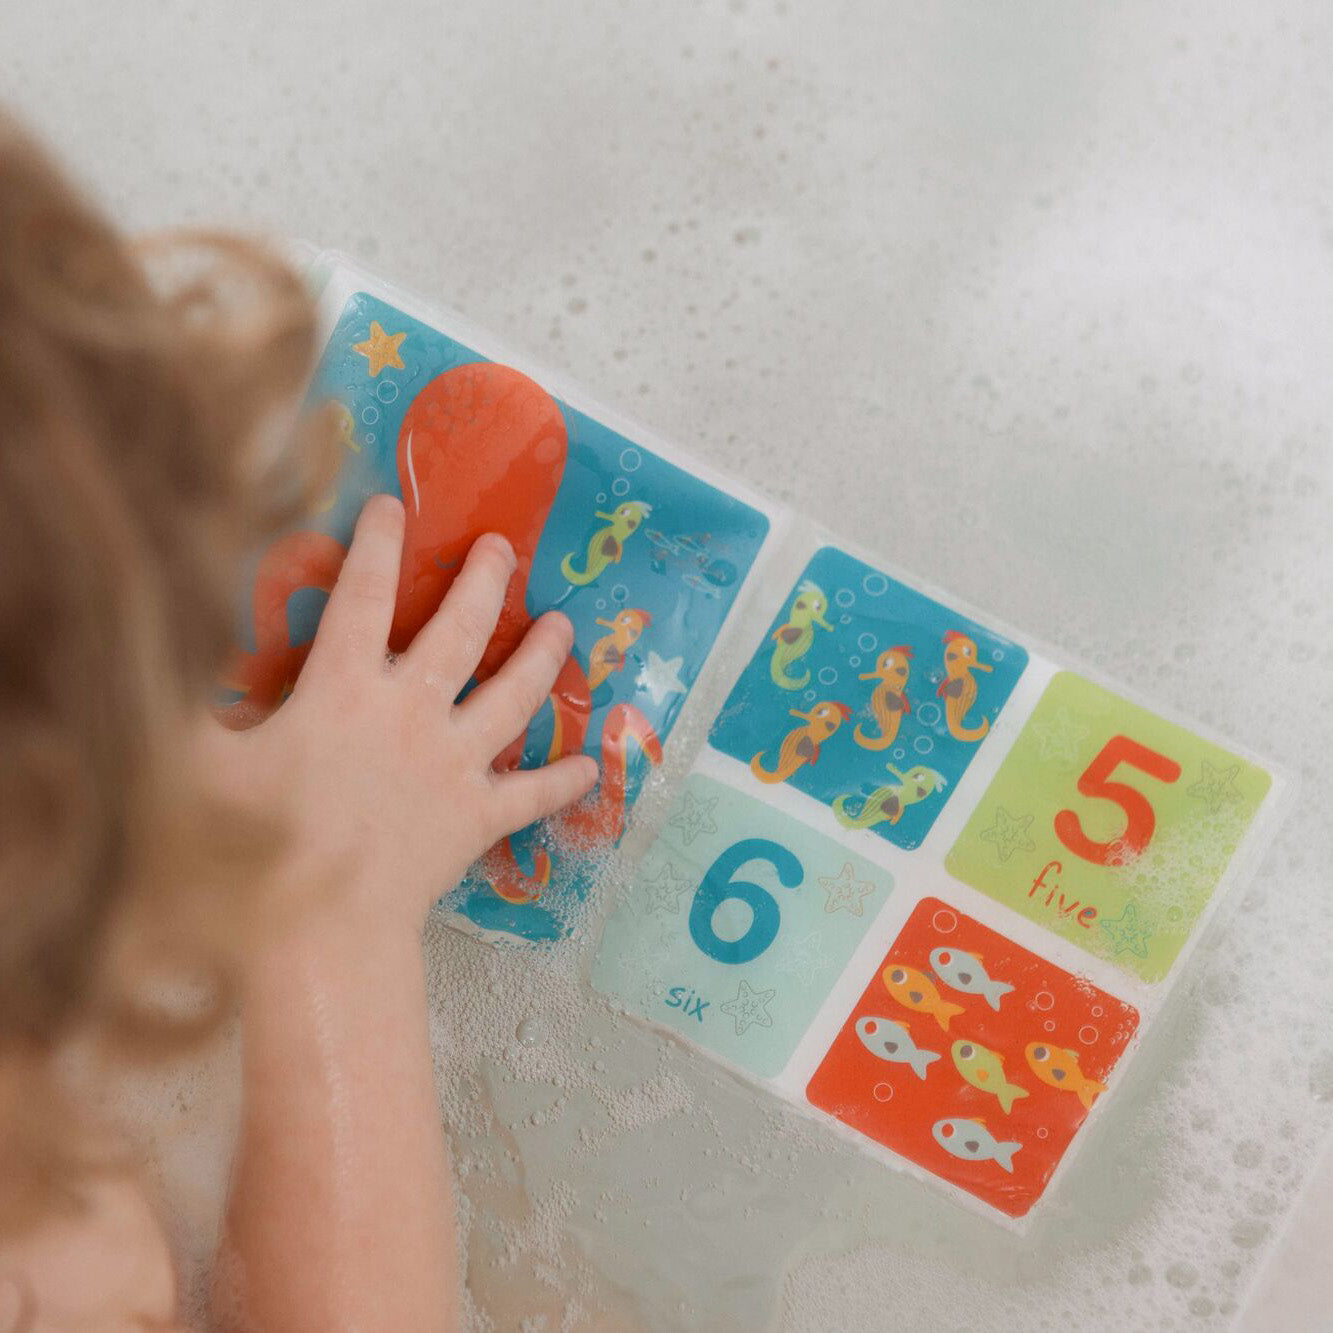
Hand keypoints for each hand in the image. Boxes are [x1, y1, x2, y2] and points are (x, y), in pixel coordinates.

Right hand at [209, 494, 597, 937]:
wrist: (316, 933)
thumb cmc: (250, 852)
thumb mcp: (198, 764)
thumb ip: (192, 706)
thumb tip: (167, 655)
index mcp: (344, 690)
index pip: (364, 596)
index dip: (376, 544)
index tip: (391, 505)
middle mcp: (411, 714)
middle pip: (460, 630)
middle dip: (483, 580)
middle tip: (502, 547)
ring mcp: (454, 764)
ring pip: (513, 695)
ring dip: (541, 657)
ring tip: (564, 625)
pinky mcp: (478, 817)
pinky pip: (531, 794)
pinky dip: (561, 780)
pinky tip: (589, 766)